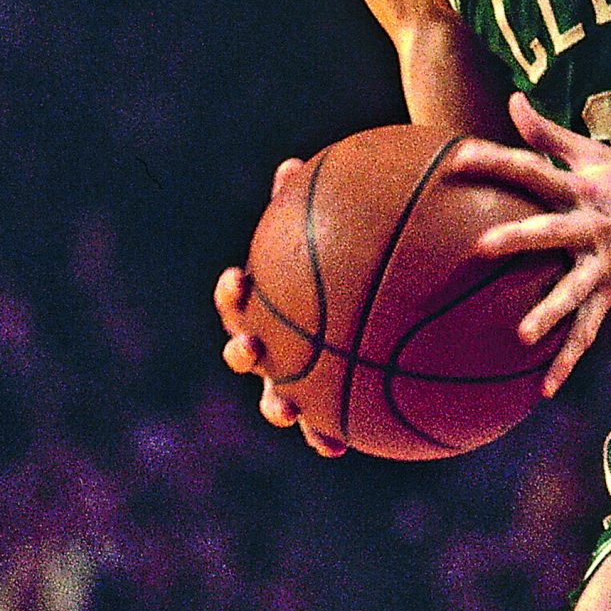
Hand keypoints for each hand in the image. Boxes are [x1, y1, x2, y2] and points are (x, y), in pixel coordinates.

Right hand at [214, 160, 347, 457]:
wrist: (377, 308)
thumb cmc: (348, 269)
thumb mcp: (332, 238)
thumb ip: (308, 209)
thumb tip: (292, 166)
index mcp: (267, 308)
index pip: (239, 299)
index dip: (234, 295)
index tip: (240, 281)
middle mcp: (271, 346)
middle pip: (244, 351)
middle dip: (242, 351)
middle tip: (251, 346)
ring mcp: (293, 380)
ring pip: (276, 397)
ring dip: (276, 405)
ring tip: (286, 406)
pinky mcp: (323, 410)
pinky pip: (325, 426)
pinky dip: (329, 437)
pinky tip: (344, 444)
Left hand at [451, 96, 610, 394]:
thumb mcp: (597, 154)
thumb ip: (548, 132)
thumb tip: (512, 101)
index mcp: (580, 187)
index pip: (531, 169)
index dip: (495, 162)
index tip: (457, 159)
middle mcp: (590, 224)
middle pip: (548, 231)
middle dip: (517, 239)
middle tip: (482, 248)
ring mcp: (604, 261)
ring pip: (572, 291)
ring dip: (550, 313)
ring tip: (524, 335)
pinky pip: (587, 330)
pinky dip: (567, 361)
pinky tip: (544, 388)